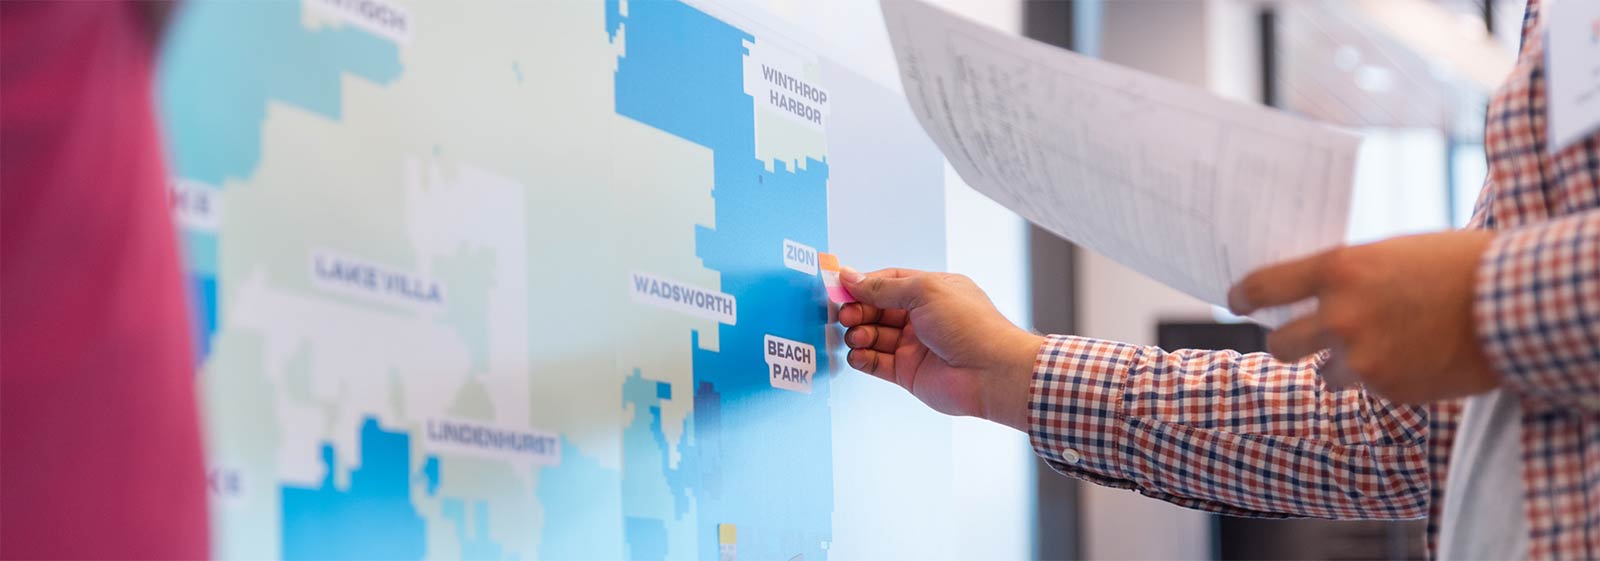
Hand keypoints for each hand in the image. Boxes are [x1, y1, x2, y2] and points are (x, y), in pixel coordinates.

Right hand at [837, 267, 1044, 431]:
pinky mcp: (908, 372)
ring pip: (874, 336)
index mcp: (931, 291)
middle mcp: (922, 318)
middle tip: (846, 314)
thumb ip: (883, 287)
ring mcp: (914, 346)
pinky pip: (876, 363)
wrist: (991, 372)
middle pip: (877, 310)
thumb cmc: (970, 326)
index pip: (889, 283)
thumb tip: (851, 276)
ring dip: (858, 334)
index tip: (839, 286)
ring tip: (856, 335)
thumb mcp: (924, 292)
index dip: (863, 284)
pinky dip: (862, 358)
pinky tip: (857, 354)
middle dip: (858, 310)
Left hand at [1228, 230, 1498, 402]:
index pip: (1262, 287)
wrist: (1514, 303)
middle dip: (1287, 344)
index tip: (1236, 302)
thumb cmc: (1454, 264)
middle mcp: (1341, 316)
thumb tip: (1304, 291)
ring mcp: (1363, 358)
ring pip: (1324, 374)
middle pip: (1279, 346)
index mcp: (1338, 270)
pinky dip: (1383, 377)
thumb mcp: (1387, 252)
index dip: (1241, 298)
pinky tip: (1413, 356)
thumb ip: (1344, 274)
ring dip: (1343, 364)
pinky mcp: (1389, 389)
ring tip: (1383, 343)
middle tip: (1297, 338)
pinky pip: (1367, 389)